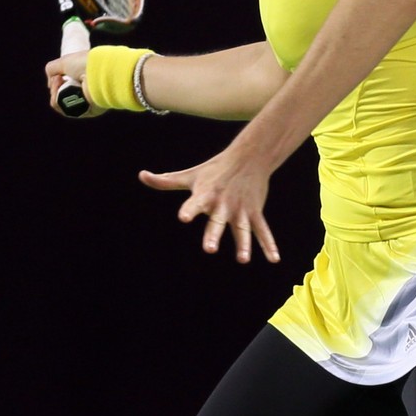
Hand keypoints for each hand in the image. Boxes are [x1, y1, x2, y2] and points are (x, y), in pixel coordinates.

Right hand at [44, 51, 104, 117]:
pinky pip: (66, 111)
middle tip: (58, 80)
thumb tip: (51, 84)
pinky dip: (59, 102)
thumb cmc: (85, 63)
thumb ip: (52, 69)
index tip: (57, 76)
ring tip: (59, 84)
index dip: (57, 83)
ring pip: (61, 105)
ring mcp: (87, 102)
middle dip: (55, 89)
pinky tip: (62, 93)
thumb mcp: (64, 61)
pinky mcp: (88, 111)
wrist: (98, 70)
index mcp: (83, 79)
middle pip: (61, 96)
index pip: (65, 86)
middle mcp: (86, 91)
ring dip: (55, 94)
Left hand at [139, 147, 280, 263]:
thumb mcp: (189, 175)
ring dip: (243, 244)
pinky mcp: (254, 212)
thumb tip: (141, 175)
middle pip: (217, 222)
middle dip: (214, 234)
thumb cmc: (214, 168)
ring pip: (242, 229)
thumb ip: (165, 181)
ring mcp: (240, 209)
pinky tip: (273, 259)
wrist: (249, 156)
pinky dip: (269, 245)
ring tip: (242, 259)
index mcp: (205, 195)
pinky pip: (263, 231)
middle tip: (210, 249)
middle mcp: (223, 204)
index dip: (189, 210)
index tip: (183, 218)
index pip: (194, 204)